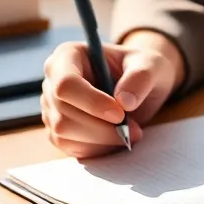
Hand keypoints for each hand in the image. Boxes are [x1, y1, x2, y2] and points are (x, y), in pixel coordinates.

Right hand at [41, 31, 181, 158]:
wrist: (139, 87)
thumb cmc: (141, 69)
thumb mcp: (150, 65)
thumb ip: (141, 77)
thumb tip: (124, 101)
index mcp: (68, 55)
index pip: (66, 84)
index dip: (91, 102)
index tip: (120, 114)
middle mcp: (53, 80)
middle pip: (63, 113)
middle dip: (101, 127)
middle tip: (134, 130)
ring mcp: (52, 107)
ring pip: (64, 133)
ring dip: (101, 139)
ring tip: (129, 132)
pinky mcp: (58, 131)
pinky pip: (70, 147)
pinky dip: (97, 148)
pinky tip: (115, 138)